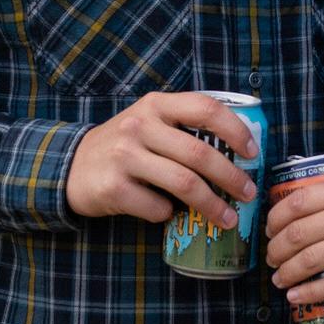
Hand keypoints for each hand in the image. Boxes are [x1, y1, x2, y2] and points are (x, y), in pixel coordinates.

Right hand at [66, 92, 260, 226]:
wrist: (71, 167)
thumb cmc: (125, 145)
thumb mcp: (150, 122)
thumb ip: (184, 127)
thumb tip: (238, 153)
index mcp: (156, 104)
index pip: (206, 108)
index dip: (236, 130)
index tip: (253, 152)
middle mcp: (140, 125)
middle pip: (199, 153)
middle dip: (232, 178)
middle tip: (249, 194)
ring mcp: (124, 156)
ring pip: (184, 184)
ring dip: (212, 205)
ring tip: (228, 218)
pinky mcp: (113, 188)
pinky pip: (157, 207)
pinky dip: (168, 214)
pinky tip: (168, 215)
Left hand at [267, 173, 323, 304]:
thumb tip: (297, 209)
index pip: (297, 202)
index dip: (275, 220)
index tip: (269, 230)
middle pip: (298, 233)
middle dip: (276, 250)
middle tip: (271, 258)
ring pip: (311, 260)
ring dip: (287, 272)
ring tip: (278, 278)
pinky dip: (308, 293)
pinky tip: (295, 296)